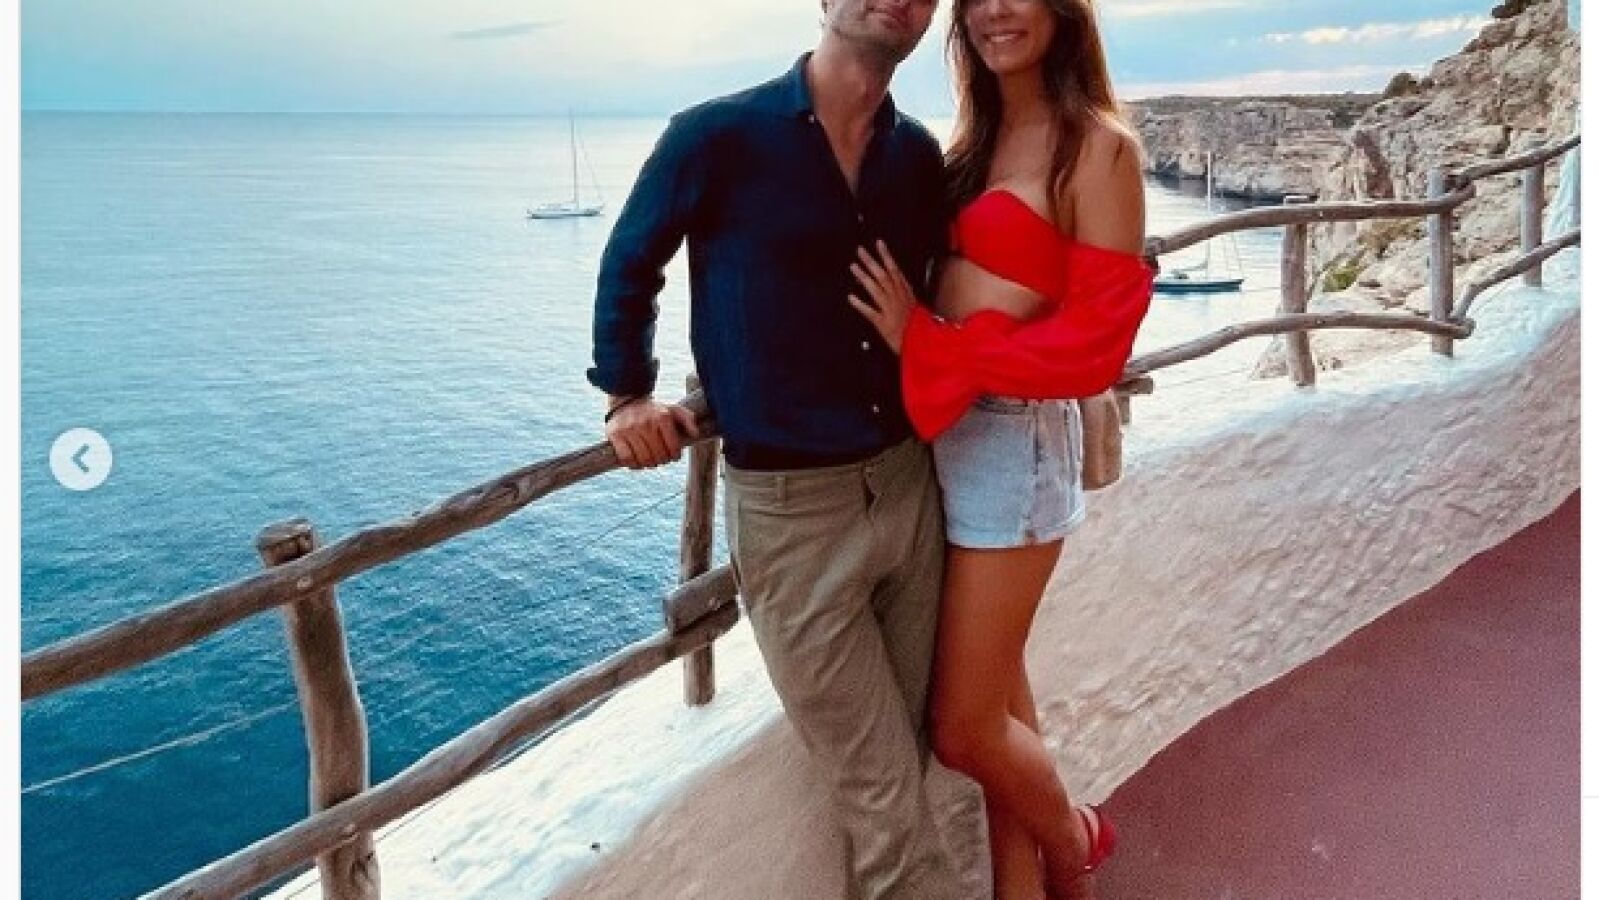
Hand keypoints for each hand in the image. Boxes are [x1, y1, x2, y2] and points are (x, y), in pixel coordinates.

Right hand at [605, 398, 701, 468]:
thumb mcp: (673, 410)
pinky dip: (633, 465)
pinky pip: (626, 459)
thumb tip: (695, 434)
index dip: (675, 456)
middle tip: (662, 458)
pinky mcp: (615, 435)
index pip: (673, 447)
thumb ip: (688, 420)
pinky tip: (637, 461)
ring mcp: (629, 429)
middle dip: (663, 460)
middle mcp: (645, 422)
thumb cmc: (654, 410)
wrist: (627, 401)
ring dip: (649, 464)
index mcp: (662, 417)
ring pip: (644, 459)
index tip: (673, 456)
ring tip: (651, 460)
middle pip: (659, 456)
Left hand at [848, 240, 916, 354]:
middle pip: (883, 276)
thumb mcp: (916, 310)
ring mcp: (890, 310)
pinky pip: (870, 312)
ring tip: (853, 267)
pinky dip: (860, 304)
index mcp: (906, 294)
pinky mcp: (883, 323)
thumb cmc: (920, 329)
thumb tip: (898, 287)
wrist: (923, 345)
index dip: (886, 256)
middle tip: (860, 250)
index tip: (879, 244)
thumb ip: (906, 298)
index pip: (895, 270)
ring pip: (876, 289)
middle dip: (871, 262)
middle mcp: (898, 298)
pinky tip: (850, 297)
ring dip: (864, 277)